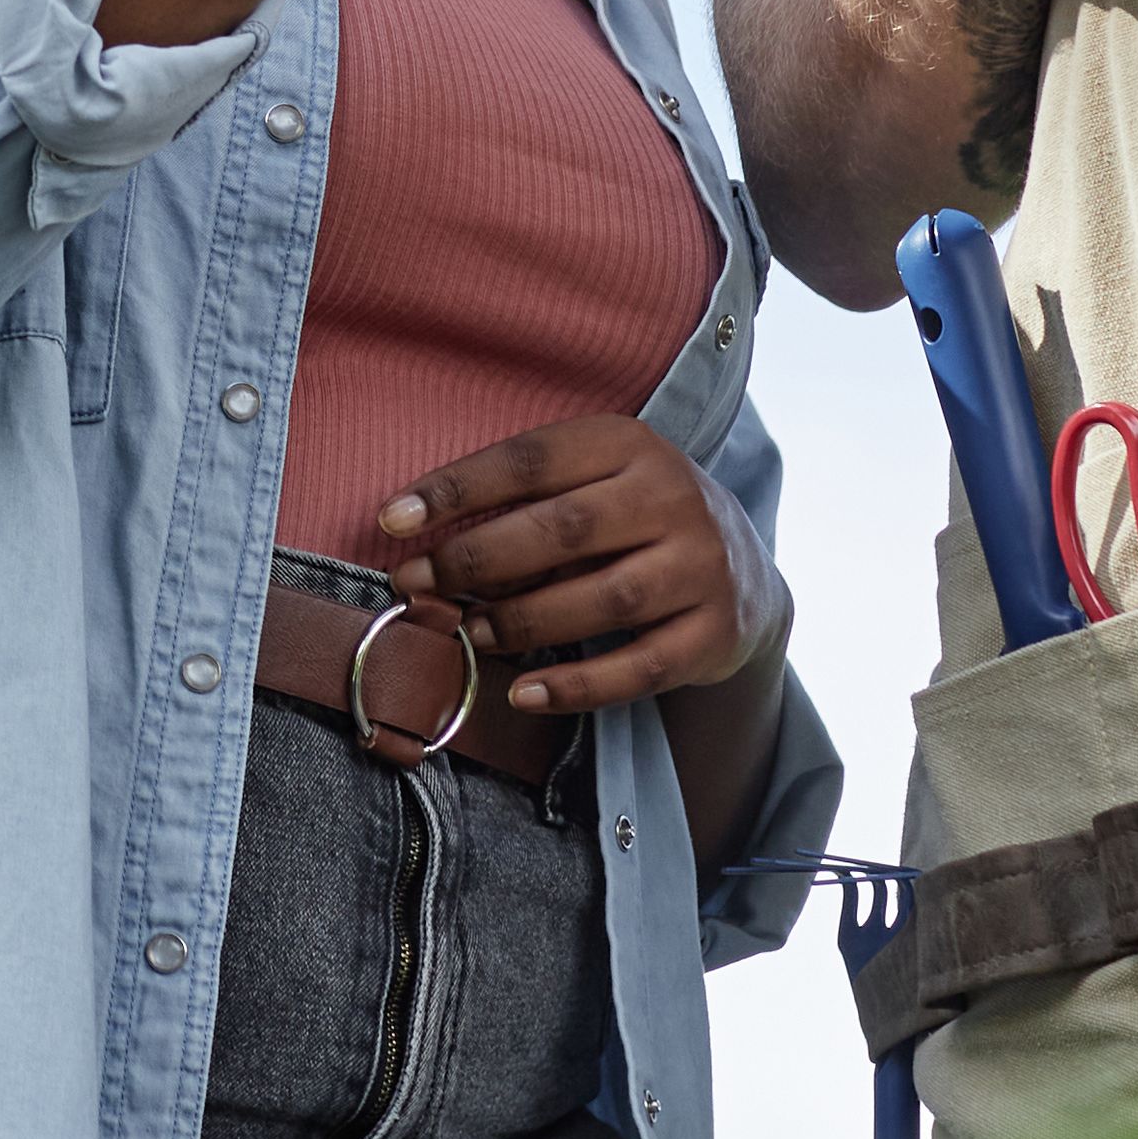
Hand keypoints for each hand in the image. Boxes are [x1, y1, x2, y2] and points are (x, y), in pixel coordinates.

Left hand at [367, 415, 792, 718]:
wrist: (746, 574)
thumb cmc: (632, 520)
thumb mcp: (591, 481)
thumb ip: (521, 499)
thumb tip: (416, 536)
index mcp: (631, 444)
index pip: (532, 460)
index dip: (457, 488)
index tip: (392, 519)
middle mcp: (674, 498)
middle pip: (564, 530)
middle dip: (476, 560)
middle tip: (416, 585)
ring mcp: (702, 567)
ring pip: (602, 600)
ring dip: (521, 621)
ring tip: (467, 635)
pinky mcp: (714, 634)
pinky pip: (639, 668)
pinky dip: (577, 687)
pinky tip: (523, 693)